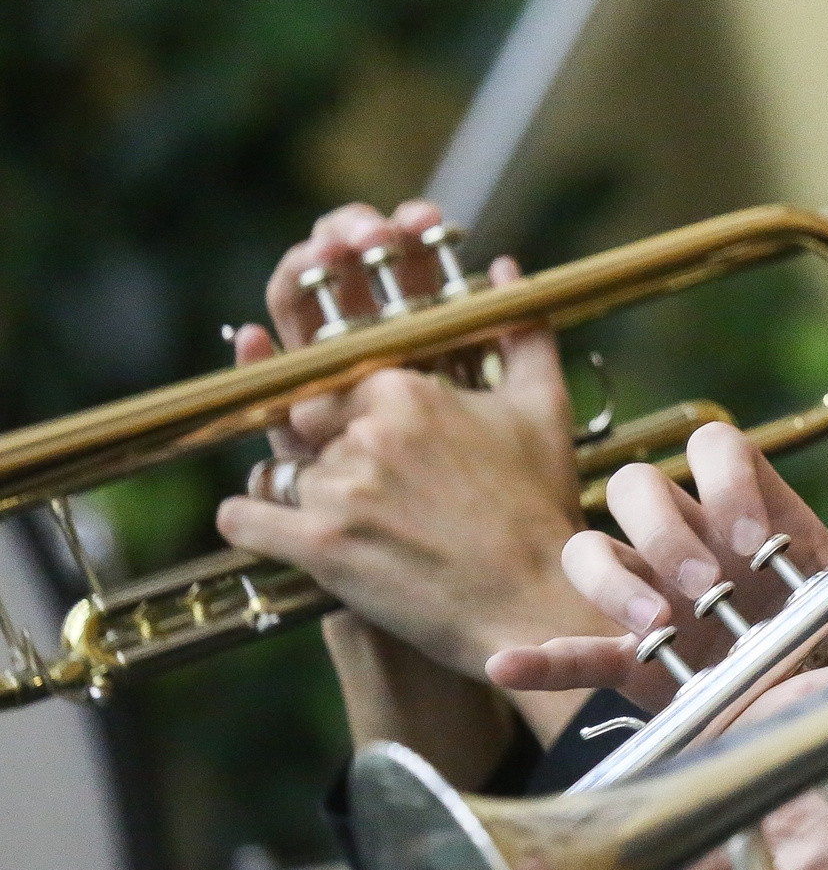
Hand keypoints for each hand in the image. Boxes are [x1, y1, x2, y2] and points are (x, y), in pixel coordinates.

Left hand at [218, 202, 606, 742]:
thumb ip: (520, 328)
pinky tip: (276, 532)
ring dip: (297, 490)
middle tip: (359, 481)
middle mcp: (365, 431)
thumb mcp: (543, 406)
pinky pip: (243, 518)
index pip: (339, 374)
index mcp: (408, 390)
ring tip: (346, 518)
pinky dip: (250, 523)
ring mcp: (336, 489)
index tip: (361, 426)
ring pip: (279, 469)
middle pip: (304, 421)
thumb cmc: (541, 505)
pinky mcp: (315, 547)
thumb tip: (506, 269)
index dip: (349, 404)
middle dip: (324, 447)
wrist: (535, 600)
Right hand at [488, 422, 827, 709]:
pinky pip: (581, 655)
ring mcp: (664, 605)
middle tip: (706, 583)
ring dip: (614, 577)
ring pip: (595, 551)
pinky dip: (543, 657)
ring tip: (656, 621)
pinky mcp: (642, 668)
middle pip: (638, 490)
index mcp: (762, 519)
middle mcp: (704, 548)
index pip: (716, 451)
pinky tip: (511, 661)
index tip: (756, 536)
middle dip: (665, 529)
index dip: (728, 479)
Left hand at [638, 576, 827, 869]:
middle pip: (695, 779)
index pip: (727, 714)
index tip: (736, 755)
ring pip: (686, 843)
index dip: (726, 739)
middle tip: (714, 812)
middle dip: (698, 798)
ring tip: (685, 866)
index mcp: (807, 699)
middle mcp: (777, 757)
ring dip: (682, 855)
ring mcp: (777, 824)